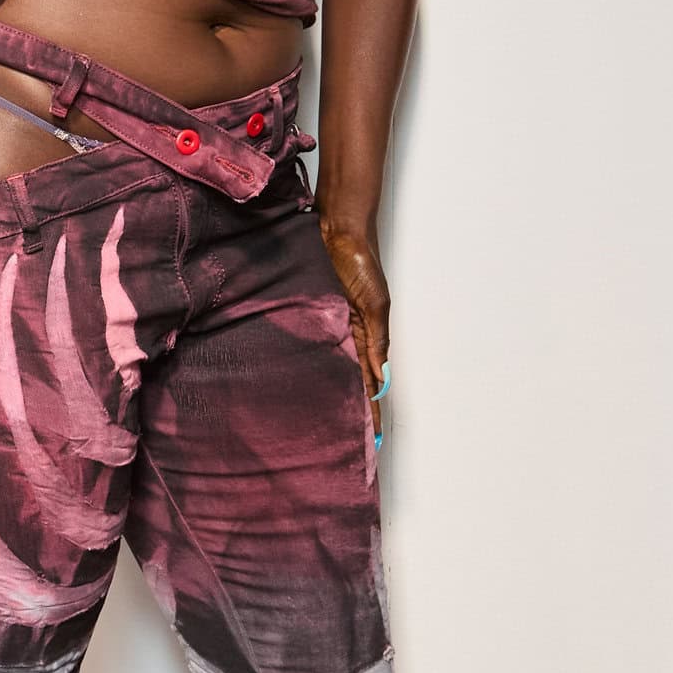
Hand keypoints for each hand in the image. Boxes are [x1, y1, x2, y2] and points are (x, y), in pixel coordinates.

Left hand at [319, 217, 390, 436]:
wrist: (337, 229)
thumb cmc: (361, 260)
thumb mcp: (375, 302)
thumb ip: (377, 339)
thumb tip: (380, 374)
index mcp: (366, 335)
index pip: (370, 381)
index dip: (371, 408)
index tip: (373, 437)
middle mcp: (344, 335)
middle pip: (346, 381)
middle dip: (346, 411)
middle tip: (340, 443)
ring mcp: (323, 327)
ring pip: (325, 368)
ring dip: (323, 394)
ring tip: (315, 426)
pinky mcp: (304, 315)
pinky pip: (304, 346)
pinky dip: (303, 366)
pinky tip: (292, 386)